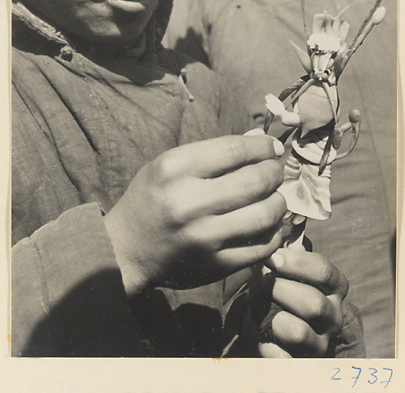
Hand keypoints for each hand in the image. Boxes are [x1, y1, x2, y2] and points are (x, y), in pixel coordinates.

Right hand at [104, 135, 285, 295]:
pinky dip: (275, 232)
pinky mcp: (215, 265)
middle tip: (275, 171)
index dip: (263, 146)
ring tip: (274, 197)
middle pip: (255, 180)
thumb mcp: (169, 165)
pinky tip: (269, 224)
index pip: (234, 149)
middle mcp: (189, 202)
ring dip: (279, 202)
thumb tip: (259, 139)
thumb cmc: (152, 198)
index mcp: (175, 170)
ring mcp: (204, 237)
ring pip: (265, 214)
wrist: (126, 250)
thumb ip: (213, 153)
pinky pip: (262, 247)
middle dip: (275, 172)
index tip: (273, 148)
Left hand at [258, 248, 348, 357]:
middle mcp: (332, 316)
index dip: (296, 263)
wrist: (271, 327)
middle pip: (313, 303)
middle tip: (260, 284)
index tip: (272, 258)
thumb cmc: (279, 288)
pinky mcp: (301, 364)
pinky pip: (285, 359)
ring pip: (300, 332)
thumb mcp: (285, 268)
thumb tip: (275, 226)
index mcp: (333, 287)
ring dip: (274, 318)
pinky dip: (268, 347)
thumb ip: (284, 252)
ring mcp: (319, 342)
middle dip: (280, 290)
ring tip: (261, 310)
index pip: (324, 272)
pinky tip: (262, 337)